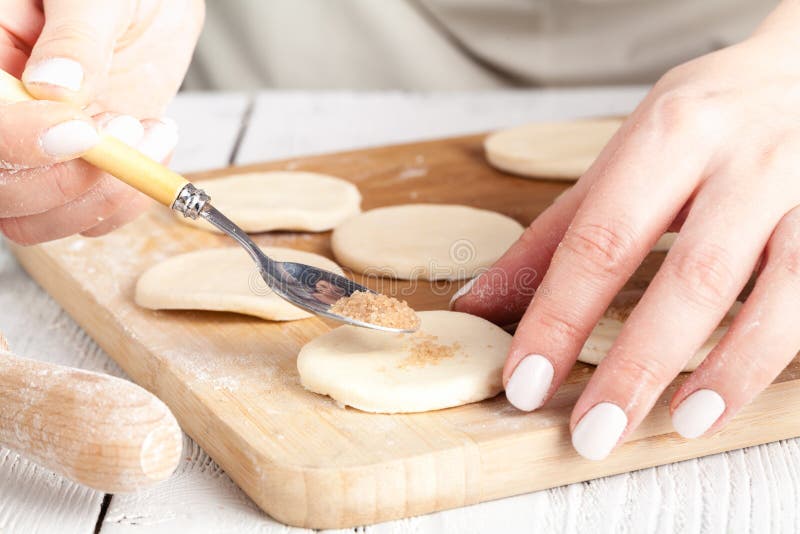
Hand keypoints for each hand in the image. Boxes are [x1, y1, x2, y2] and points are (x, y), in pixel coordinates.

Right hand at [0, 0, 203, 243]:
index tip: (79, 130)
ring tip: (146, 133)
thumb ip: (75, 37)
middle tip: (126, 129)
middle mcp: (5, 117)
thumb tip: (56, 87)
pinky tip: (153, 144)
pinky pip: (90, 217)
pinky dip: (128, 199)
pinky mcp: (81, 170)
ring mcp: (39, 152)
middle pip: (3, 189)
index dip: (19, 141)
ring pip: (39, 217)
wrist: (152, 3)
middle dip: (70, 176)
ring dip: (103, 194)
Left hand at [452, 1, 799, 459]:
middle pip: (689, 276)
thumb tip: (480, 304)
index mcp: (669, 136)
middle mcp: (743, 161)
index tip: (523, 382)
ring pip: (778, 291)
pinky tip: (736, 393)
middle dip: (637, 364)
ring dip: (727, 369)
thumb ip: (554, 236)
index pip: (601, 239)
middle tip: (592, 432)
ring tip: (678, 424)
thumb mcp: (621, 159)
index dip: (558, 318)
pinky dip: (777, 354)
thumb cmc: (701, 124)